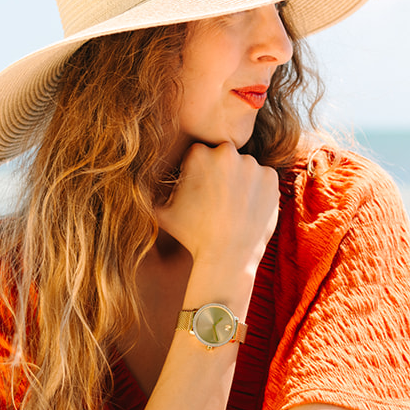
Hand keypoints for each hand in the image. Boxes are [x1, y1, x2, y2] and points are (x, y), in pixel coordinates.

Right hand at [154, 142, 279, 276]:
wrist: (227, 256)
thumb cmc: (191, 235)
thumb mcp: (161, 211)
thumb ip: (152, 191)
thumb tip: (139, 180)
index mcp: (199, 154)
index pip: (200, 154)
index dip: (199, 172)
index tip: (201, 190)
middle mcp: (226, 152)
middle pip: (224, 156)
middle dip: (221, 174)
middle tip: (218, 201)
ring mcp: (252, 164)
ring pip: (245, 168)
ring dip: (241, 182)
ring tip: (233, 208)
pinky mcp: (271, 178)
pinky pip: (263, 179)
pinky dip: (258, 191)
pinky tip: (247, 209)